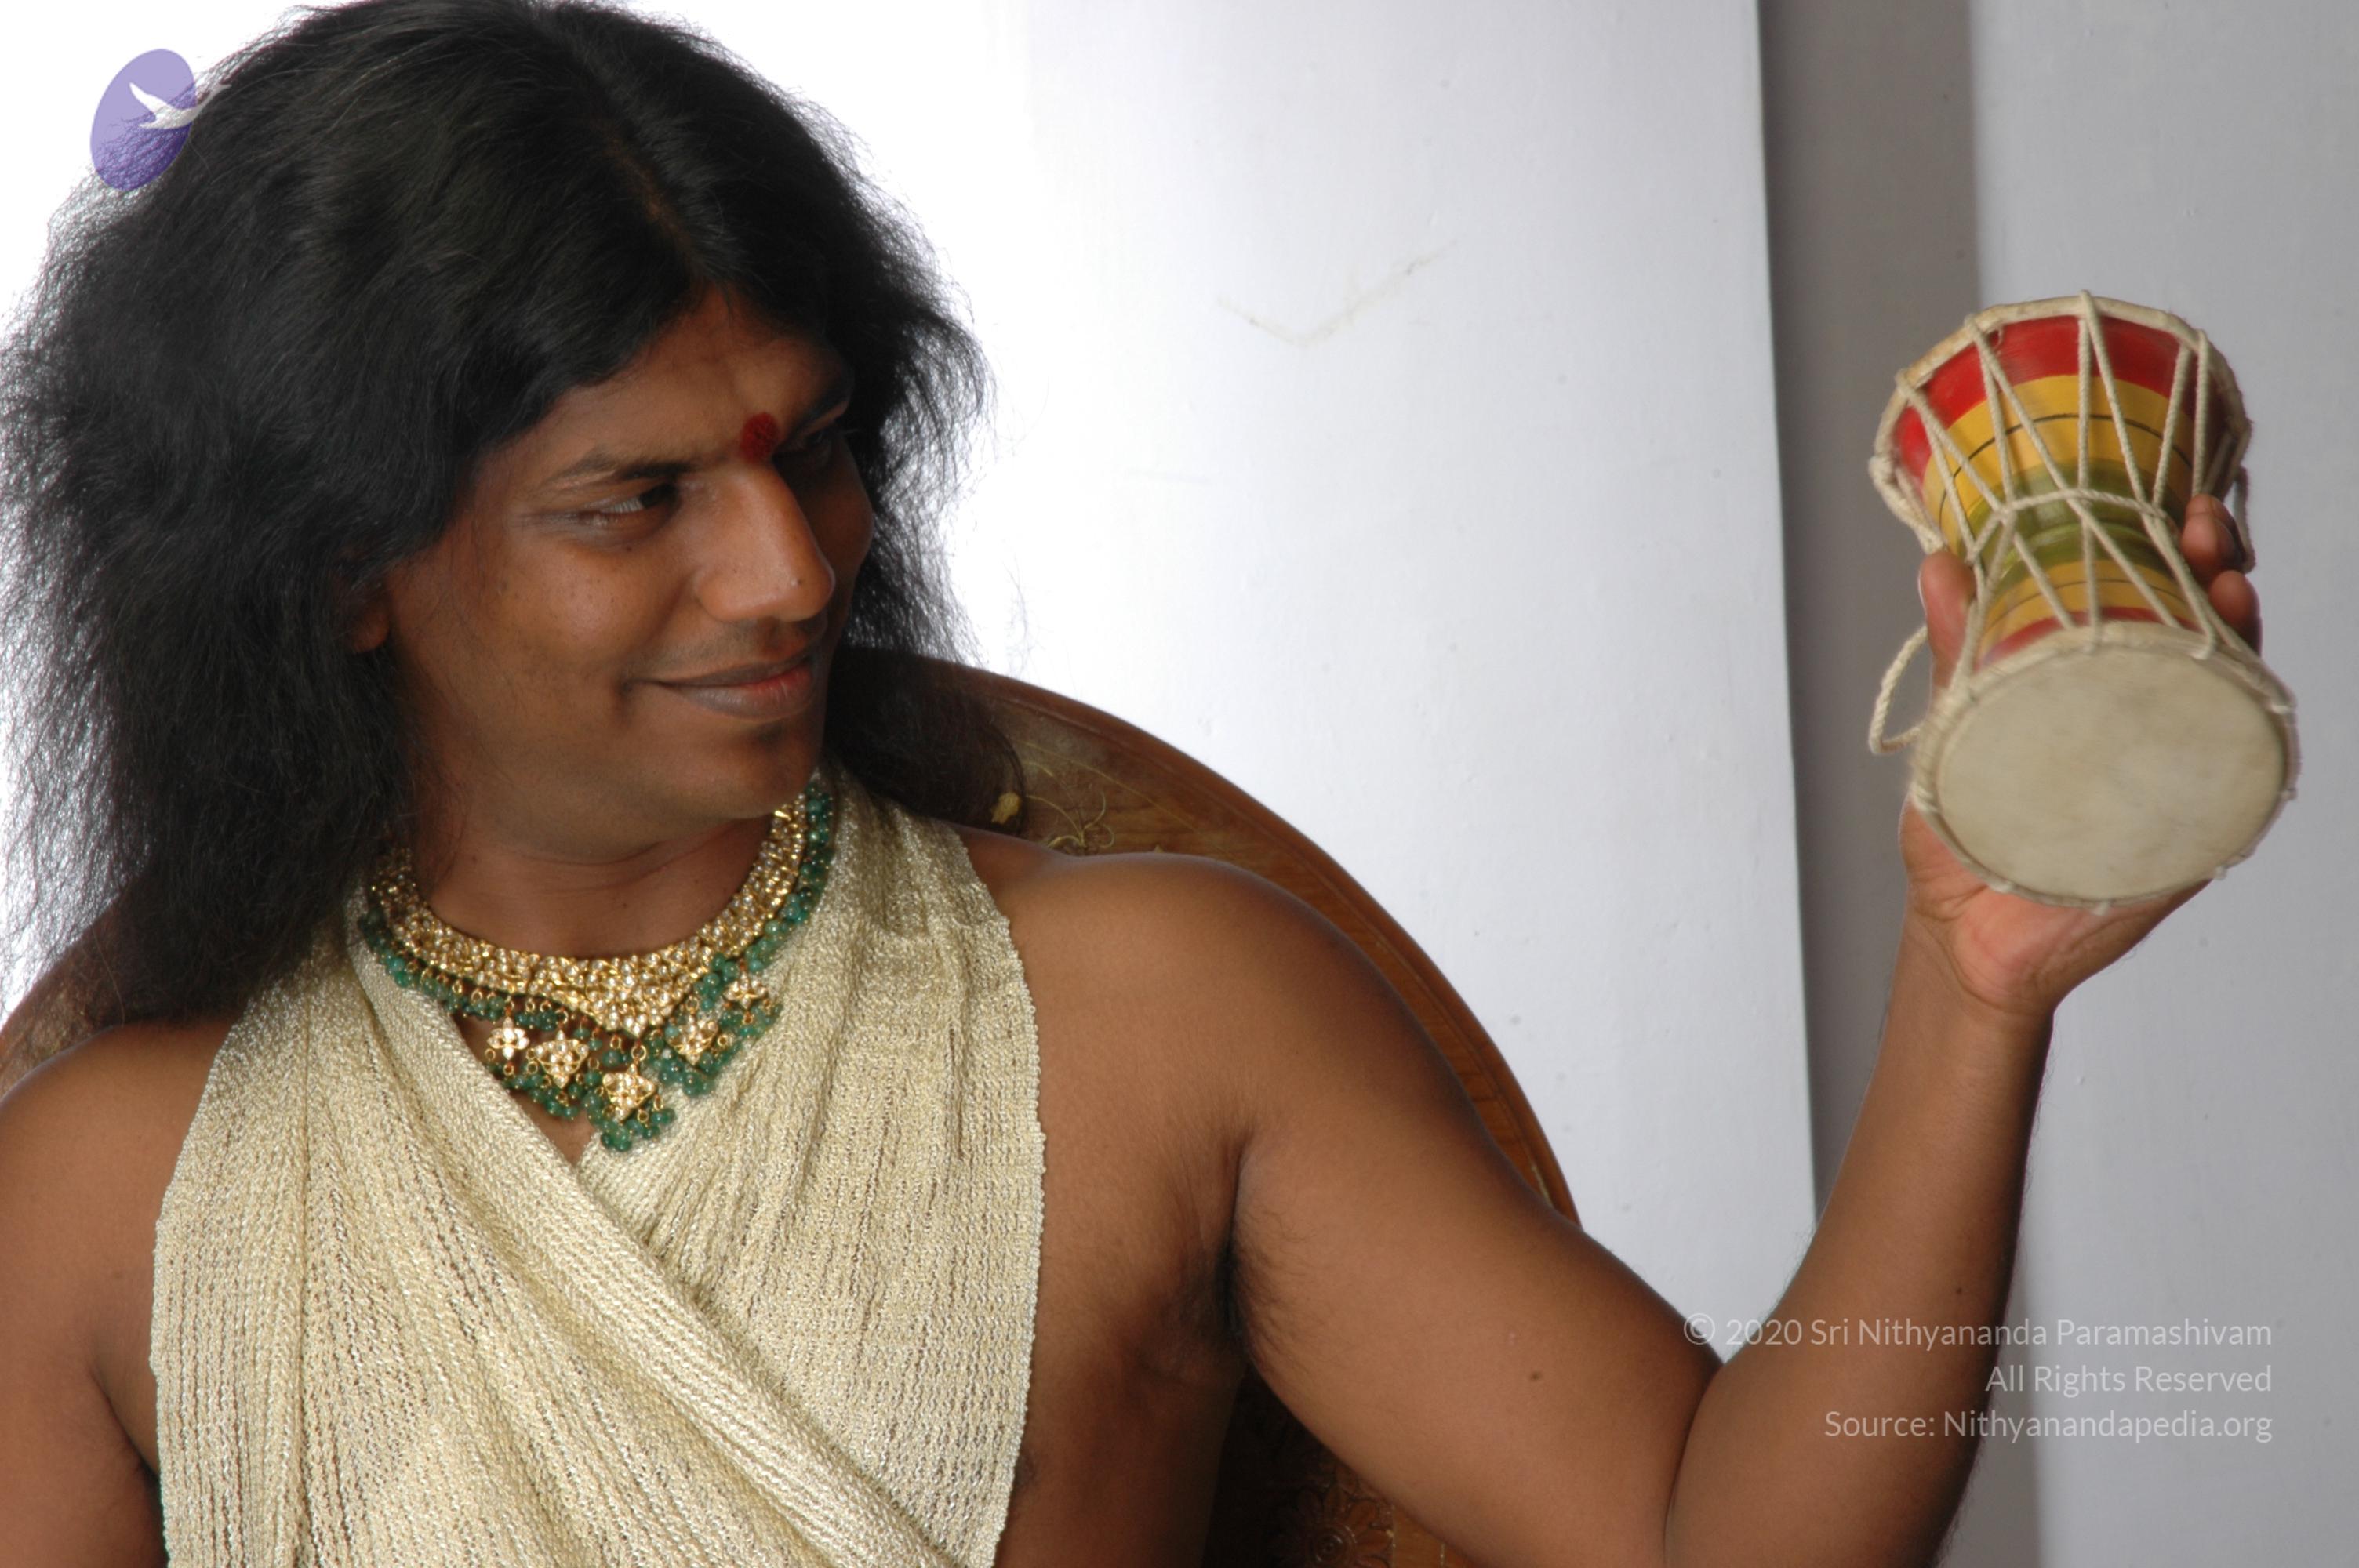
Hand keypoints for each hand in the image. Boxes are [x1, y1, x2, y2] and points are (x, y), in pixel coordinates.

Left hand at [1898, 495, 2262, 1023]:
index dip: (2172, 548)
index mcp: (2099, 688)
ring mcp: (2174, 775)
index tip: (2170, 504)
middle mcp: (2149, 723)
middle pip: (2203, 630)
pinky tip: (2238, 690)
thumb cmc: (1969, 832)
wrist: (1966, 938)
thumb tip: (1940, 564)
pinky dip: (2241, 731)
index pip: (2153, 602)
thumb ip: (1961, 653)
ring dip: (2236, 632)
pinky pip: (2230, 779)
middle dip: (2213, 570)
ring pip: (2229, 689)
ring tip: (2224, 587)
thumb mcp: (1957, 729)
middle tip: (2200, 531)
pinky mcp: (2187, 835)